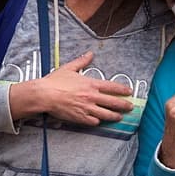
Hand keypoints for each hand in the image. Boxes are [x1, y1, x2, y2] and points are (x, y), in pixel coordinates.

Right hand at [14, 51, 133, 125]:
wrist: (44, 95)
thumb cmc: (55, 82)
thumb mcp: (69, 68)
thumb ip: (82, 61)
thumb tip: (90, 54)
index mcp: (91, 84)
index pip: (112, 87)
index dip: (123, 90)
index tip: (129, 92)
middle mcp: (91, 97)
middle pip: (113, 103)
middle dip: (124, 105)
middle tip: (130, 107)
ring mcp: (87, 108)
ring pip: (106, 114)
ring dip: (115, 116)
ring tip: (119, 117)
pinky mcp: (80, 118)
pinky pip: (94, 121)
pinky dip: (98, 121)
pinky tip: (100, 120)